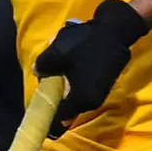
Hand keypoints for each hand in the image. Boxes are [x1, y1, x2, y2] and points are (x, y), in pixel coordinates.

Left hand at [32, 0, 149, 137]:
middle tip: (44, 79)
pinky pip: (81, 89)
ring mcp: (99, 94)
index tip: (36, 109)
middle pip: (65, 106)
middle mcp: (91, 103)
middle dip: (54, 95)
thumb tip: (37, 72)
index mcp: (81, 100)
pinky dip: (72, 81)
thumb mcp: (57, 53)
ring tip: (56, 67)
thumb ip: (43, 66)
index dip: (47, 116)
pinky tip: (68, 65)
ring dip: (64, 86)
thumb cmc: (85, 45)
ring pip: (73, 96)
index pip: (59, 119)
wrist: (115, 31)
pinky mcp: (102, 85)